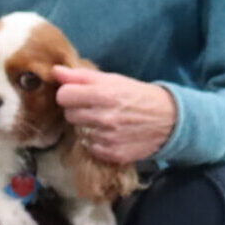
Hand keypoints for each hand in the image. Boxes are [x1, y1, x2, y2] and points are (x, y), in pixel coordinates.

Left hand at [53, 65, 175, 163]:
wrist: (169, 119)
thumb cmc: (137, 95)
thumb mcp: (113, 80)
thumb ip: (81, 76)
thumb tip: (55, 71)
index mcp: (104, 95)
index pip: (64, 96)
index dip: (69, 94)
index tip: (77, 94)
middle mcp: (105, 117)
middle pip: (69, 115)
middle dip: (78, 110)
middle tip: (93, 107)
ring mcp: (108, 138)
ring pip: (79, 131)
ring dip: (87, 126)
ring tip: (104, 120)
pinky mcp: (113, 153)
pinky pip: (91, 147)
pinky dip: (97, 142)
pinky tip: (110, 134)